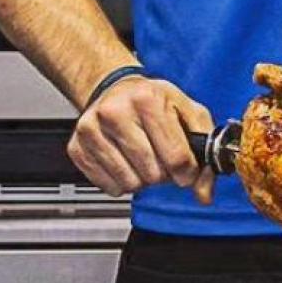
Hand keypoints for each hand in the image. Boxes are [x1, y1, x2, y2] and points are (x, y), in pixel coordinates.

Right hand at [69, 76, 215, 204]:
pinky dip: (122, 183)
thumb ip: (204, 148)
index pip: (176, 155)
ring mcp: (92, 130)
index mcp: (148, 99)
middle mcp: (116, 112)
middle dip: (164, 174)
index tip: (187, 172)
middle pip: (152, 173)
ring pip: (130, 183)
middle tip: (163, 160)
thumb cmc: (154, 100)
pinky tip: (126, 164)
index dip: (188, 172)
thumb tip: (205, 192)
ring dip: (143, 180)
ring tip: (145, 161)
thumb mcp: (188, 111)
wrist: (116, 89)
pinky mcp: (76, 148)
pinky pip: (108, 187)